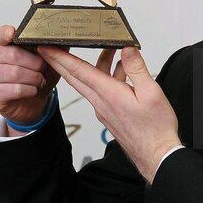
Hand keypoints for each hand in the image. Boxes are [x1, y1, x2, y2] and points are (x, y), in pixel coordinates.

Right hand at [0, 25, 60, 133]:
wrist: (31, 101)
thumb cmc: (34, 75)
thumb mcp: (46, 57)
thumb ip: (51, 45)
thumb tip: (61, 37)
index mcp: (0, 42)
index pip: (1, 34)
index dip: (7, 33)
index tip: (14, 34)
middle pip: (12, 54)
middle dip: (34, 62)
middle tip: (42, 68)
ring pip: (14, 73)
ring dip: (34, 78)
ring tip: (40, 80)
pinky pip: (14, 89)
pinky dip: (29, 90)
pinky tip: (33, 90)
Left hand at [38, 46, 180, 183]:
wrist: (156, 155)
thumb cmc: (155, 127)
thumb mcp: (151, 93)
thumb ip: (137, 69)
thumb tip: (127, 50)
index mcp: (109, 94)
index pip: (79, 71)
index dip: (60, 57)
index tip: (45, 47)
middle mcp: (101, 102)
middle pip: (74, 77)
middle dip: (59, 61)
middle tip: (47, 48)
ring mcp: (103, 109)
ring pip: (90, 82)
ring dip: (93, 64)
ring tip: (108, 48)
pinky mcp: (109, 113)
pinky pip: (100, 90)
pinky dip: (106, 76)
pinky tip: (121, 70)